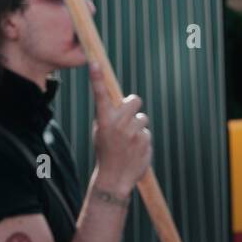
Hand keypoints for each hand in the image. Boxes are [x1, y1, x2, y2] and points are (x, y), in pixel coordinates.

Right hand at [88, 61, 151, 196]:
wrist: (114, 178)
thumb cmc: (106, 152)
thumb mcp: (101, 132)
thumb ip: (110, 116)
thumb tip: (122, 101)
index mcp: (103, 121)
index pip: (100, 95)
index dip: (97, 78)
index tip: (94, 63)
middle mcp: (118, 124)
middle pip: (134, 100)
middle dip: (133, 107)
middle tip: (127, 119)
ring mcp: (132, 133)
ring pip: (142, 118)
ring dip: (138, 126)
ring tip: (129, 141)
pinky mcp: (145, 141)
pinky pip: (147, 133)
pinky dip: (142, 140)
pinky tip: (135, 150)